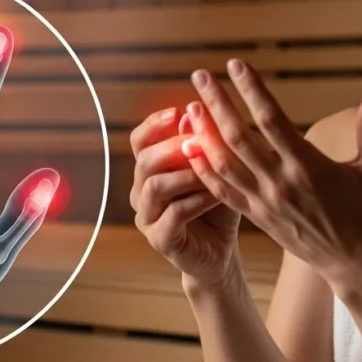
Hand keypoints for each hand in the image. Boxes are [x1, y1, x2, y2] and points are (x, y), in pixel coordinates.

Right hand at [129, 106, 241, 288]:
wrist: (221, 250)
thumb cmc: (217, 205)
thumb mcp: (216, 170)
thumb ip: (204, 144)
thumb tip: (190, 111)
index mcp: (150, 170)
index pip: (140, 140)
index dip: (155, 124)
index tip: (178, 111)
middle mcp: (141, 190)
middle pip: (144, 160)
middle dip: (174, 147)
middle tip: (201, 141)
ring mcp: (146, 216)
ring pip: (154, 186)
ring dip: (187, 174)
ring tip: (214, 170)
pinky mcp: (159, 239)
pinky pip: (173, 214)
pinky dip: (197, 201)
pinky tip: (218, 194)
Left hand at [181, 59, 361, 285]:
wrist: (352, 262)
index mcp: (308, 166)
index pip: (272, 120)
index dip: (252, 90)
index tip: (235, 65)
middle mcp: (281, 183)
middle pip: (238, 137)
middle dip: (216, 104)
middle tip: (198, 76)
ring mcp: (264, 201)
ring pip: (223, 163)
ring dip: (203, 133)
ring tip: (190, 106)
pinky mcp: (256, 216)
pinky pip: (221, 191)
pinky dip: (203, 168)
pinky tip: (190, 148)